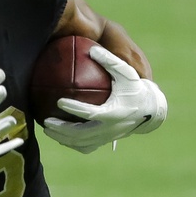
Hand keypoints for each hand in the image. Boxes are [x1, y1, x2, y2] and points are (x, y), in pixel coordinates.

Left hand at [41, 46, 166, 153]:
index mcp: (114, 113)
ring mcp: (107, 138)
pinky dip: (72, 143)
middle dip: (62, 130)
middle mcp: (110, 129)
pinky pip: (86, 147)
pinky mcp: (105, 141)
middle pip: (81, 134)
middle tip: (46, 121)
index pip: (90, 114)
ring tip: (47, 129)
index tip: (59, 101)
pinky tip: (59, 136)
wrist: (150, 110)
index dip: (74, 109)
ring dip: (63, 138)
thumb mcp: (127, 73)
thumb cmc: (135, 88)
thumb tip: (91, 49)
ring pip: (81, 143)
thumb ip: (110, 61)